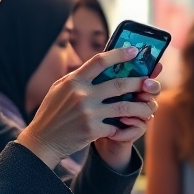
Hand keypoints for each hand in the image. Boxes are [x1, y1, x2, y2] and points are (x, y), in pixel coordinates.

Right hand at [16, 48, 160, 168]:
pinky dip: (124, 126)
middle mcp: (82, 94)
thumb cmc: (52, 113)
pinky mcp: (92, 130)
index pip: (100, 61)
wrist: (42, 141)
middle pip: (119, 84)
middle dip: (139, 82)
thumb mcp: (59, 89)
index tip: (135, 51)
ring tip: (150, 106)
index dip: (119, 54)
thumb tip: (99, 65)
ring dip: (141, 107)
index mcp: (74, 81)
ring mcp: (88, 113)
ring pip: (124, 107)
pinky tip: (129, 125)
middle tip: (151, 82)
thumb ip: (78, 77)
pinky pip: (116, 126)